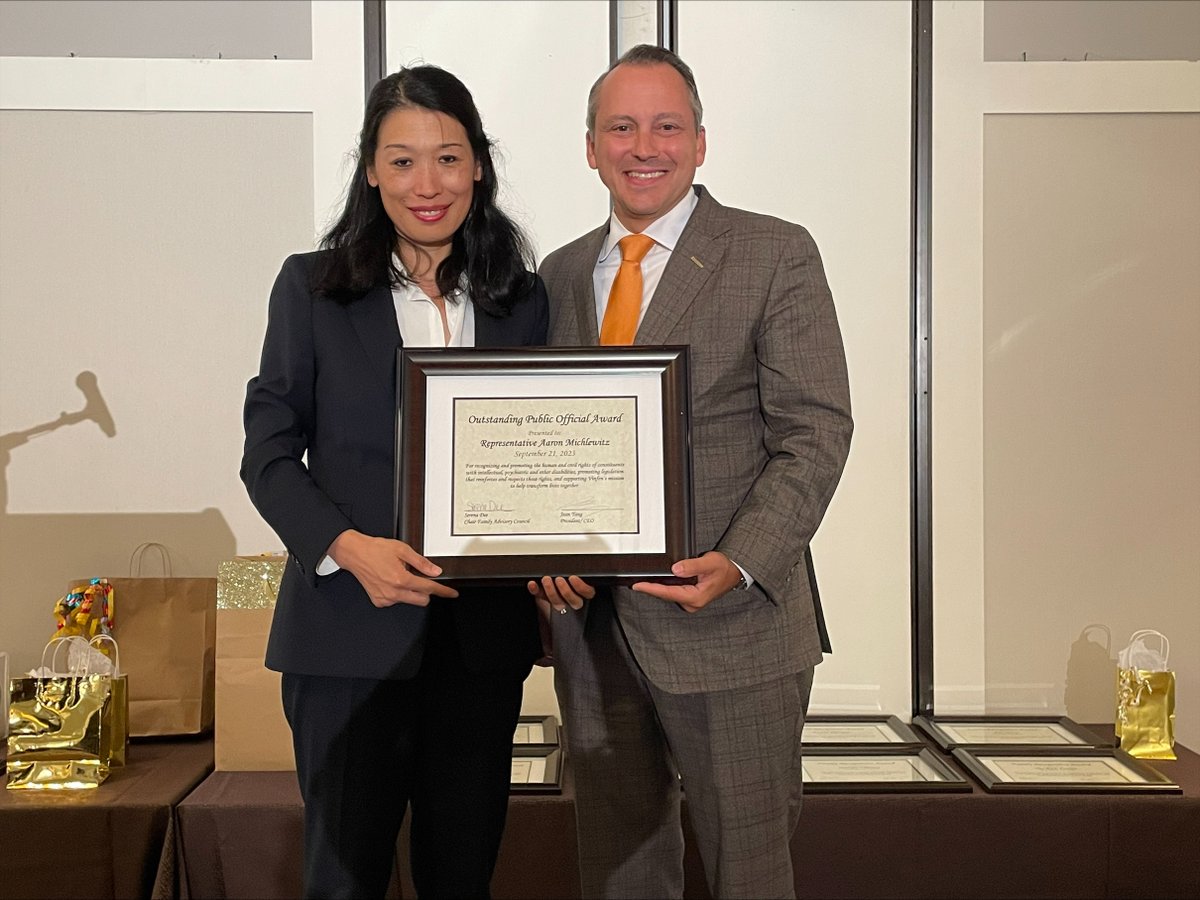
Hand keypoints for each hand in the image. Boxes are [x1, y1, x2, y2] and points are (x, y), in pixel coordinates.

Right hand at [328, 530, 457, 607]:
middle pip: (422, 600)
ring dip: (411, 591)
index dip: (443, 591)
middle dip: (425, 591)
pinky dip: (398, 594)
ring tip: (399, 575)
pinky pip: (396, 601)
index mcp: (401, 579)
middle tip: (419, 578)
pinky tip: (390, 581)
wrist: (355, 554)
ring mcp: (385, 598)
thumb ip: (421, 562)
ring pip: (409, 601)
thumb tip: (435, 571)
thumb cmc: (375, 549)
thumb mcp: (402, 550)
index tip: (451, 594)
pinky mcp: (379, 601)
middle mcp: (393, 592)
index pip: (429, 588)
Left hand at [527, 575, 594, 615]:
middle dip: (566, 591)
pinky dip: (536, 590)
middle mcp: (573, 599)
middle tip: (559, 579)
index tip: (573, 577)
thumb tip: (576, 563)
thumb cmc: (568, 574)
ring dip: (551, 591)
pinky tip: (533, 584)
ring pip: (558, 604)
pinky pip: (541, 597)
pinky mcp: (545, 600)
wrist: (552, 582)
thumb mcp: (577, 570)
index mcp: (584, 591)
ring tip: (546, 579)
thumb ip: (578, 569)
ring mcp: (560, 601)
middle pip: (574, 602)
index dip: (581, 587)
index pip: (588, 593)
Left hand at [632, 550, 741, 612]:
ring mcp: (691, 602)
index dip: (651, 589)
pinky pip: (673, 593)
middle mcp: (692, 603)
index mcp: (696, 597)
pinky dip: (664, 587)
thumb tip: (675, 569)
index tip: (637, 585)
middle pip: (666, 595)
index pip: (668, 593)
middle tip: (635, 581)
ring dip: (657, 587)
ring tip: (642, 580)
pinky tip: (657, 580)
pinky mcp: (690, 598)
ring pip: (668, 594)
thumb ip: (692, 566)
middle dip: (651, 588)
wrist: (734, 572)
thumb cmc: (724, 568)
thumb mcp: (709, 563)